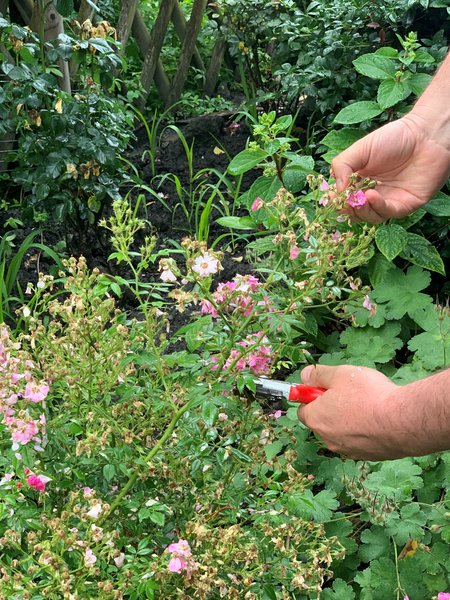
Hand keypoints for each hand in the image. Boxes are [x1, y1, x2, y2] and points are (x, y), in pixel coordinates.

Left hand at [297, 364, 403, 459]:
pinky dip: (365, 430)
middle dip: (332, 407)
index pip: (303, 409)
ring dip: (349, 419)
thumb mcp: (340, 374)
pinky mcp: (368, 456)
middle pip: (323, 421)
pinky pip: (360, 440)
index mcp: (316, 419)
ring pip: (342, 431)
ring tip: (368, 405)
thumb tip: (305, 376)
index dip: (312, 396)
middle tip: (350, 393)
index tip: (325, 388)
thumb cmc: (369, 395)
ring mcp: (348, 450)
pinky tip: (379, 418)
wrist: (403, 422)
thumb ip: (318, 374)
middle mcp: (328, 439)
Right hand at [332, 113, 449, 222]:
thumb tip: (336, 191)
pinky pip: (388, 213)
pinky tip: (371, 196)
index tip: (332, 198)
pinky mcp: (405, 205)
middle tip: (345, 200)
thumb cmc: (394, 138)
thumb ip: (342, 166)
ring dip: (361, 210)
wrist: (425, 135)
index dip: (337, 201)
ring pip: (370, 217)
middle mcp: (374, 194)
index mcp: (360, 182)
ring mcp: (390, 201)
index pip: (344, 199)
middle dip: (348, 209)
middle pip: (355, 212)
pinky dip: (378, 207)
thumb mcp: (360, 149)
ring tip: (359, 198)